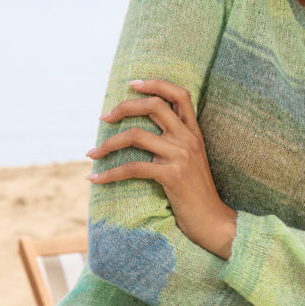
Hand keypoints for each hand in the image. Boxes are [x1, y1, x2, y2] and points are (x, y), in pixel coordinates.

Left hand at [86, 79, 236, 258]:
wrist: (213, 221)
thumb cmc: (197, 193)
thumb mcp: (190, 161)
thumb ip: (175, 143)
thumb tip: (142, 132)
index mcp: (194, 132)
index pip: (179, 94)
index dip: (155, 84)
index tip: (132, 84)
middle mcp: (188, 139)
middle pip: (153, 106)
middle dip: (124, 107)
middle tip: (104, 117)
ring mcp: (181, 156)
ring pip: (135, 136)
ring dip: (108, 143)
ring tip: (92, 153)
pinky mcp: (171, 175)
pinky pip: (132, 168)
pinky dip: (109, 173)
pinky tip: (95, 179)